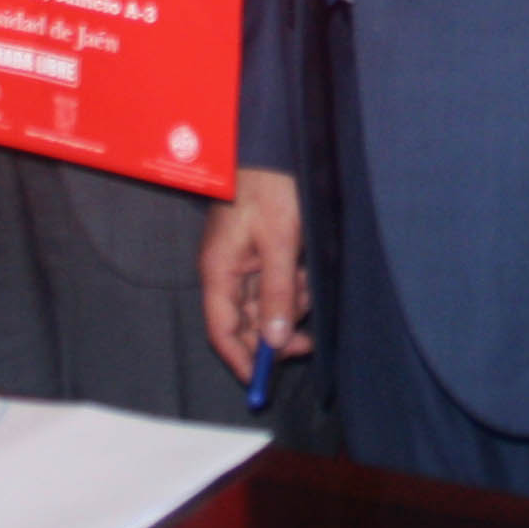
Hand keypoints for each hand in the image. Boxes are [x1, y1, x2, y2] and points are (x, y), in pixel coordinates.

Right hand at [198, 166, 310, 383]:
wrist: (274, 146)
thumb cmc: (269, 187)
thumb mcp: (279, 243)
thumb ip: (277, 293)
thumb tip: (274, 341)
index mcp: (218, 271)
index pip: (222, 331)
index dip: (241, 359)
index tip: (263, 381)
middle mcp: (226, 270)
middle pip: (246, 321)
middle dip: (275, 332)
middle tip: (306, 341)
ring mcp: (242, 260)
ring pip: (264, 303)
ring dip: (289, 306)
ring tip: (310, 289)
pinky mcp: (260, 250)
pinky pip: (275, 282)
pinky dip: (293, 286)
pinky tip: (308, 274)